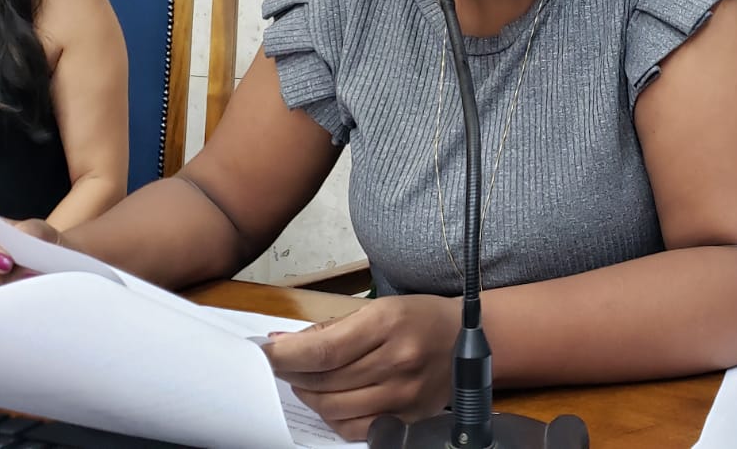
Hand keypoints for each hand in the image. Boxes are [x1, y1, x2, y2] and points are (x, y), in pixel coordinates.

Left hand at [265, 295, 460, 439]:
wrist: (471, 338)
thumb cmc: (420, 318)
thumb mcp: (378, 308)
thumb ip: (329, 328)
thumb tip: (282, 342)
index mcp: (388, 324)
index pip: (324, 349)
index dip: (286, 355)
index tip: (265, 353)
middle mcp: (398, 361)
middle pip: (325, 381)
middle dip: (293, 374)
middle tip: (284, 365)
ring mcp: (404, 395)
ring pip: (335, 408)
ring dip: (310, 396)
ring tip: (306, 382)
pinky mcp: (409, 418)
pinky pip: (356, 429)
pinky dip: (334, 417)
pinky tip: (330, 401)